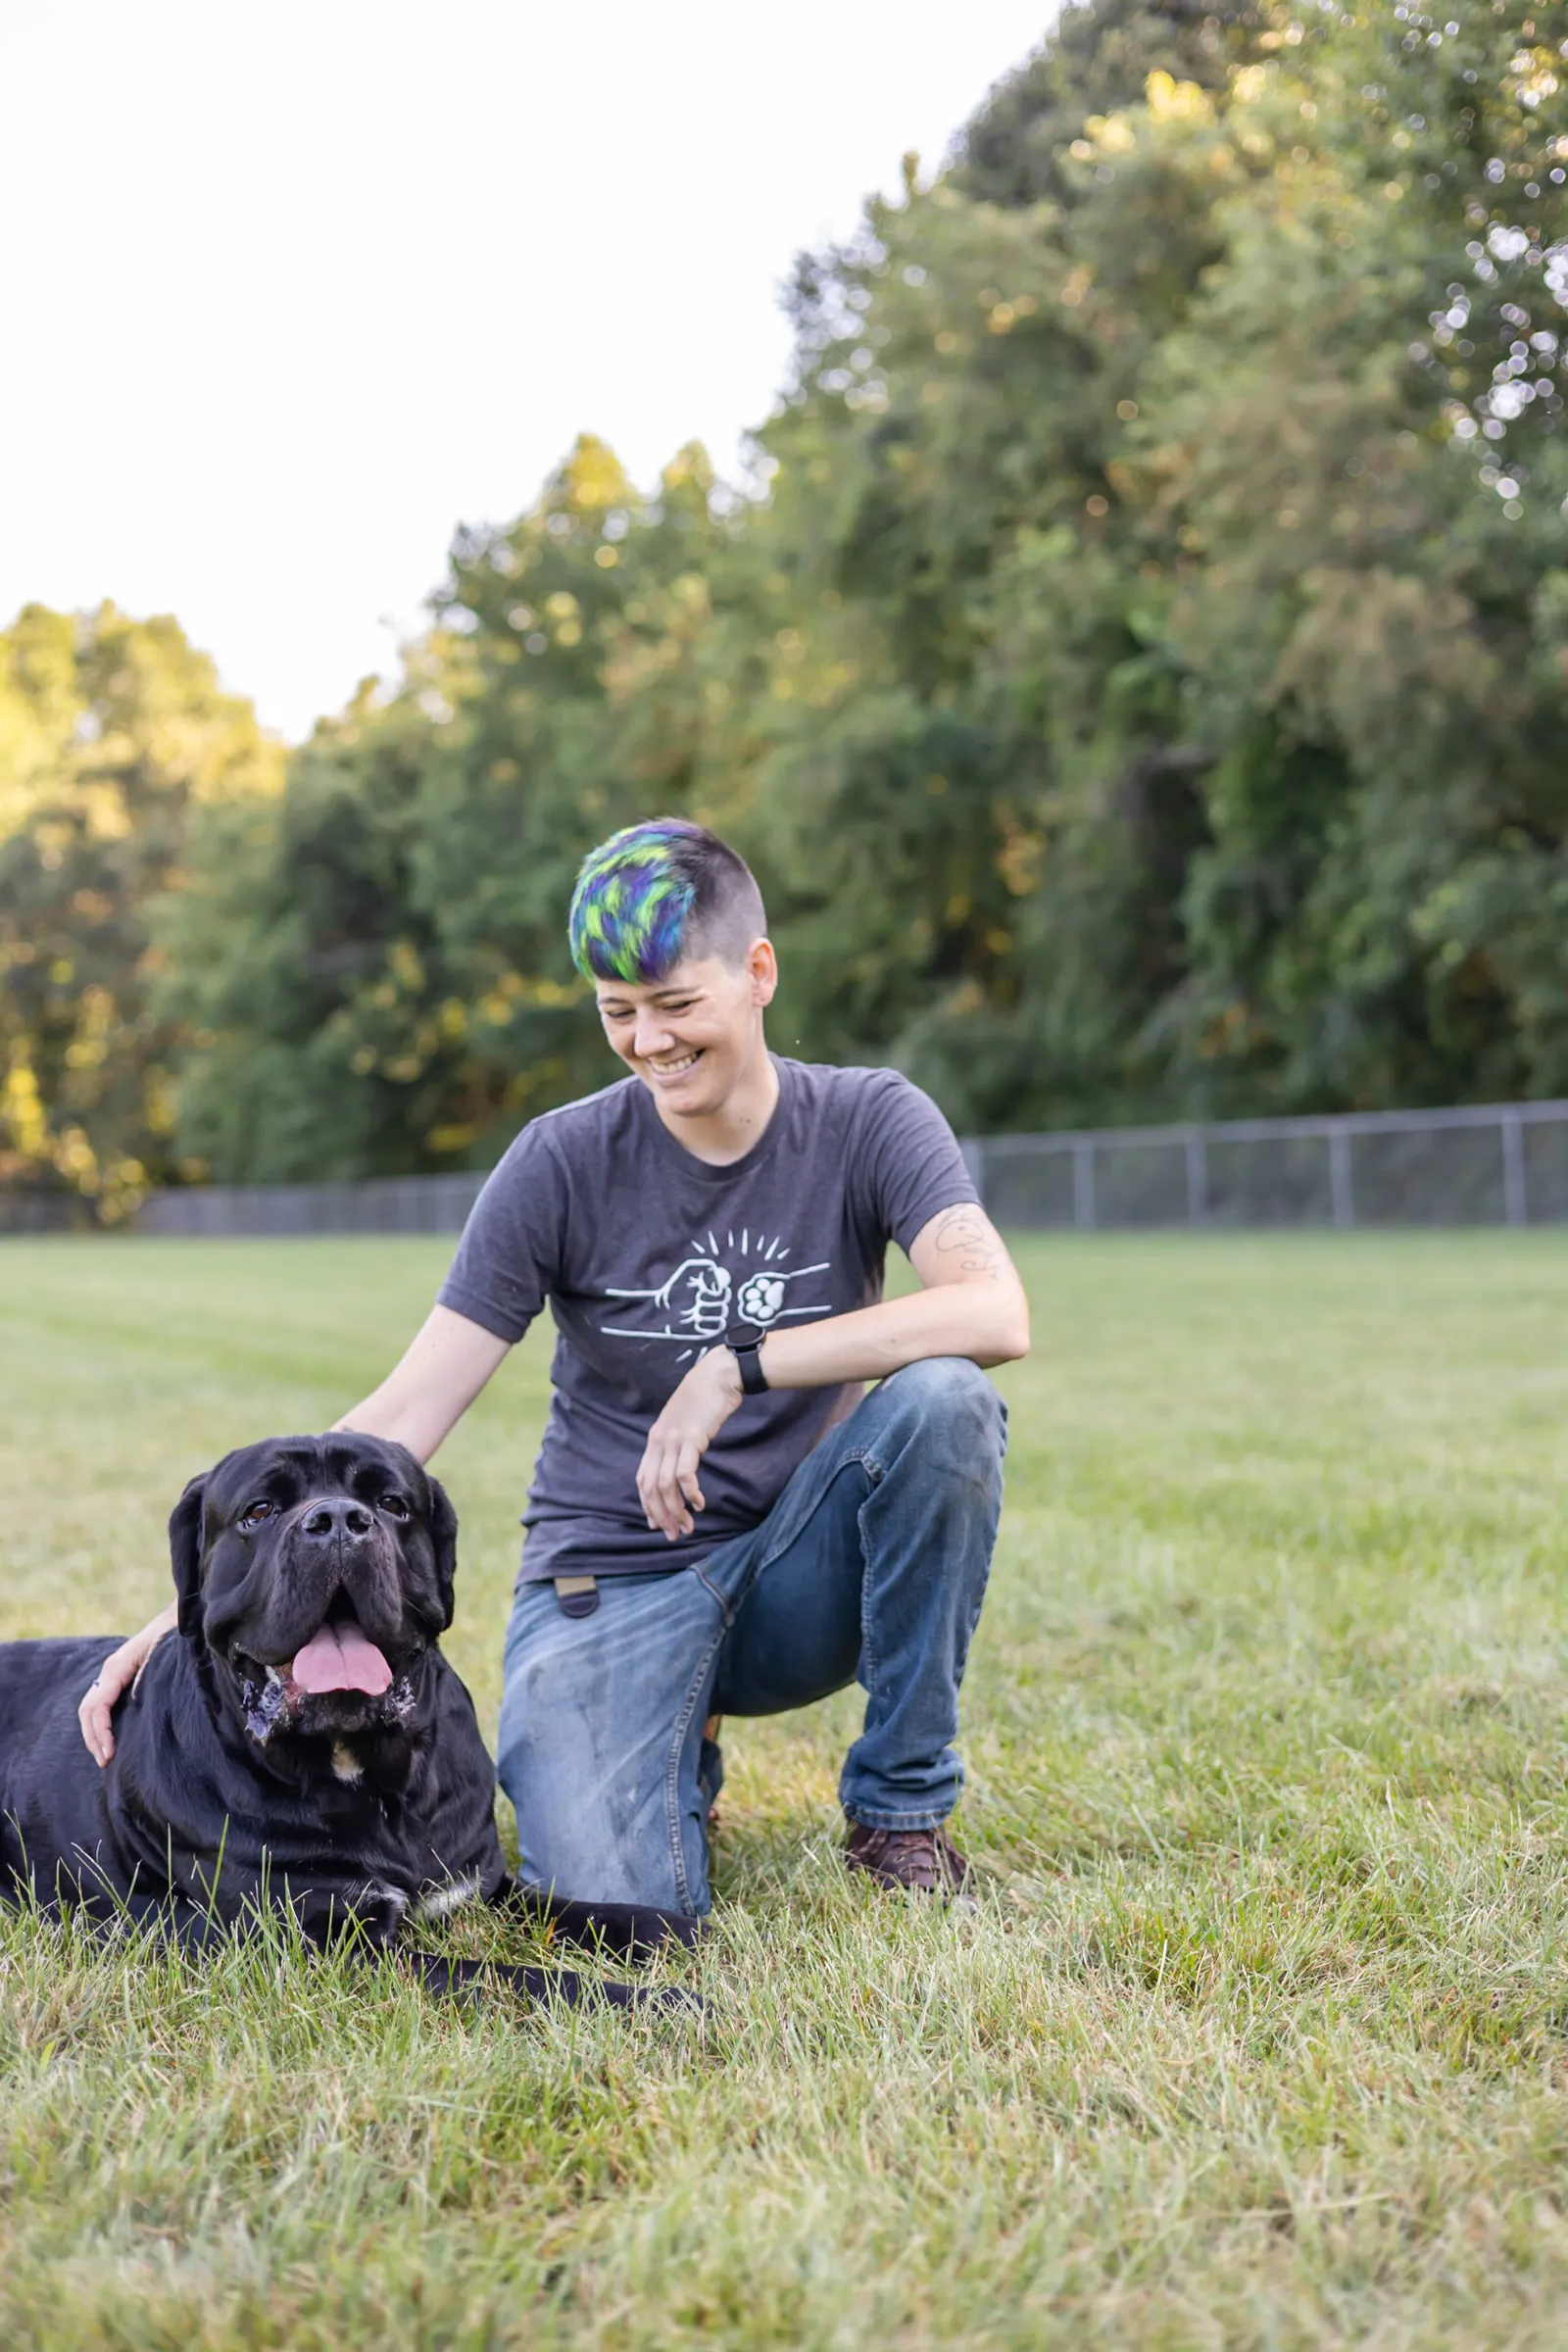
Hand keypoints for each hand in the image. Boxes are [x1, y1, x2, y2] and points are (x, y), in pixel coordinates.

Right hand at [78, 1601, 177, 1765]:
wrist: (178, 1620)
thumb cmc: (172, 1636)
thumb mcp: (163, 1654)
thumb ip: (149, 1674)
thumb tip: (137, 1699)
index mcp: (117, 1667)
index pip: (98, 1704)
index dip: (101, 1731)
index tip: (110, 1752)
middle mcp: (109, 1671)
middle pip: (88, 1710)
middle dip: (93, 1738)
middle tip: (105, 1761)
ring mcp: (112, 1675)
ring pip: (90, 1709)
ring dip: (94, 1734)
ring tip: (104, 1757)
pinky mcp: (119, 1680)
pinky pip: (101, 1705)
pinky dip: (99, 1725)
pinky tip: (109, 1740)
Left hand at [635, 1345, 745, 1540]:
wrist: (719, 1375)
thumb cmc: (706, 1399)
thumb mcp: (685, 1423)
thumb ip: (679, 1442)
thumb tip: (681, 1466)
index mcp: (655, 1438)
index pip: (642, 1479)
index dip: (647, 1505)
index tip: (658, 1523)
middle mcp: (659, 1440)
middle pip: (650, 1487)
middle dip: (661, 1515)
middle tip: (674, 1534)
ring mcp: (673, 1439)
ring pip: (665, 1485)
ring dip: (676, 1510)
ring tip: (688, 1526)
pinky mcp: (691, 1437)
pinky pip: (684, 1473)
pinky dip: (690, 1492)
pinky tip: (700, 1504)